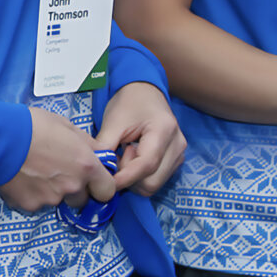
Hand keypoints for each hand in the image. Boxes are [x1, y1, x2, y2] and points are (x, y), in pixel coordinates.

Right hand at [0, 110, 114, 211]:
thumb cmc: (32, 126)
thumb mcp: (66, 125)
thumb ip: (86, 143)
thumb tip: (97, 152)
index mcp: (86, 166)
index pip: (107, 190)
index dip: (101, 186)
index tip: (93, 181)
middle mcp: (72, 186)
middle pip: (82, 199)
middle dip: (74, 189)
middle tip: (56, 172)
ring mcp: (51, 199)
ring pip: (57, 201)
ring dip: (51, 191)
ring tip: (33, 172)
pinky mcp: (30, 205)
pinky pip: (36, 202)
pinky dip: (31, 193)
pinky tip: (20, 178)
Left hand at [94, 81, 185, 195]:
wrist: (144, 92)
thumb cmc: (128, 103)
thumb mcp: (112, 122)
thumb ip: (104, 147)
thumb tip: (97, 172)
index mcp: (164, 130)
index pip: (146, 165)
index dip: (125, 178)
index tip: (106, 182)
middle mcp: (177, 145)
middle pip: (152, 182)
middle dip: (129, 178)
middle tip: (117, 157)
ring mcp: (180, 154)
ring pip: (154, 184)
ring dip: (134, 178)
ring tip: (125, 154)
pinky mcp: (176, 160)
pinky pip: (157, 179)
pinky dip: (141, 176)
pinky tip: (133, 157)